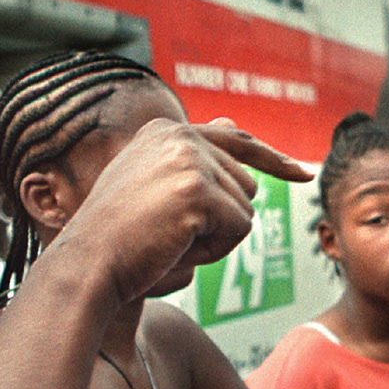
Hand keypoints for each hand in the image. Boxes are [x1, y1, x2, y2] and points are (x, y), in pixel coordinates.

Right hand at [48, 119, 309, 308]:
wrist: (86, 267)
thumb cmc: (117, 239)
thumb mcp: (152, 188)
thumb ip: (192, 160)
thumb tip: (232, 122)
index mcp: (165, 130)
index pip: (234, 139)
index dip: (272, 160)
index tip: (302, 174)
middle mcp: (178, 135)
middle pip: (244, 183)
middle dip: (221, 221)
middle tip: (171, 237)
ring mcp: (188, 160)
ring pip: (245, 207)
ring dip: (217, 238)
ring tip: (170, 242)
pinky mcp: (197, 190)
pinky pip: (239, 229)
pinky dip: (215, 251)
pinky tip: (176, 250)